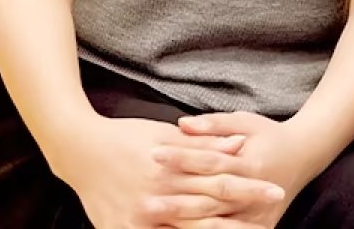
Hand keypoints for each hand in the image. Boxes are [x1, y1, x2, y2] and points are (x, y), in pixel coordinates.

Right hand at [51, 116, 260, 228]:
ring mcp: (139, 219)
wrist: (77, 150)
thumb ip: (203, 143)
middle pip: (209, 211)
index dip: (250, 188)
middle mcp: (158, 197)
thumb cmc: (125, 137)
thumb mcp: (165, 135)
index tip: (276, 191)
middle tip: (271, 216)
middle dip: (241, 217)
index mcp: (172, 170)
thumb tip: (241, 144)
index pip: (221, 182)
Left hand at [153, 112, 313, 227]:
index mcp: (251, 162)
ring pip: (216, 223)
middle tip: (145, 201)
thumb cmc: (269, 136)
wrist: (304, 156)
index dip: (182, 157)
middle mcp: (254, 191)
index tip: (154, 153)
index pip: (211, 161)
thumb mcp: (245, 121)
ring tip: (156, 219)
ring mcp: (257, 214)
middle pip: (210, 198)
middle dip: (177, 200)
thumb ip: (213, 125)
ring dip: (185, 223)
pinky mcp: (259, 227)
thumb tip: (181, 123)